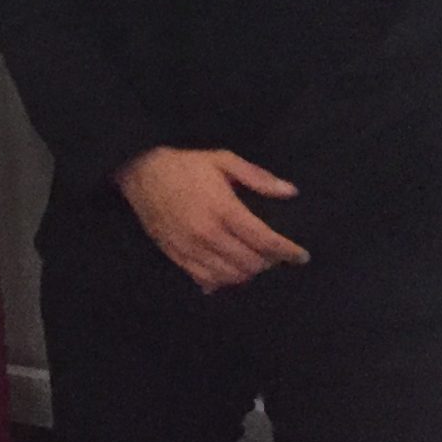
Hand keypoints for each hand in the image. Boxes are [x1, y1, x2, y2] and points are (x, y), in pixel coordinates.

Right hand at [114, 147, 309, 292]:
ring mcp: (190, 248)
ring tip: (255, 262)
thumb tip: (290, 192)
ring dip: (248, 273)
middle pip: (250, 263)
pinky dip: (223, 281)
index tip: (302, 255)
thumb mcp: (222, 160)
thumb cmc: (184, 165)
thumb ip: (258, 178)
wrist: (140, 172)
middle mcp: (208, 234)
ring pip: (230, 276)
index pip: (264, 240)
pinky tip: (230, 272)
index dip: (288, 251)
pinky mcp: (176, 255)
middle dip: (270, 263)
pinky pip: (205, 279)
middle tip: (276, 255)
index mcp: (223, 209)